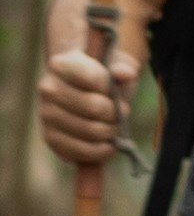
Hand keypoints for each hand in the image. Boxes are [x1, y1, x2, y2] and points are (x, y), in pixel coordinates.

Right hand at [37, 44, 132, 171]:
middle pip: (94, 107)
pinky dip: (100, 151)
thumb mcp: (114, 67)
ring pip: (90, 130)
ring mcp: (46, 114)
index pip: (94, 78)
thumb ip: (122, 68)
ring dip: (110, 132)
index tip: (113, 88)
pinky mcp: (50, 137)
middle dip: (115, 113)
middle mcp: (47, 88)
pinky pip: (79, 150)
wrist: (84, 95)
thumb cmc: (102, 78)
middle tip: (120, 113)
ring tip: (114, 126)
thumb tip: (124, 73)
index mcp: (61, 65)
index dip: (111, 87)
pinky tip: (109, 145)